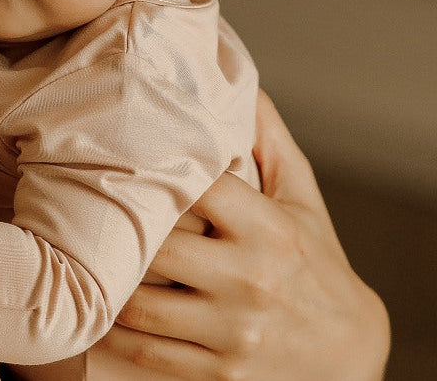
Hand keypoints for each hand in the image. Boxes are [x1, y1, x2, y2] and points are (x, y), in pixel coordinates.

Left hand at [100, 91, 389, 379]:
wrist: (354, 355)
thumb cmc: (319, 263)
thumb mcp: (303, 198)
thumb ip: (269, 140)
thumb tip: (245, 84)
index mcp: (267, 228)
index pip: (197, 187)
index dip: (155, 169)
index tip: (121, 154)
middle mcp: (250, 279)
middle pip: (159, 247)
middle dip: (119, 228)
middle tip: (84, 206)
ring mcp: (234, 331)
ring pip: (142, 305)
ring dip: (107, 282)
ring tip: (82, 255)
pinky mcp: (221, 373)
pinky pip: (149, 352)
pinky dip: (116, 331)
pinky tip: (100, 307)